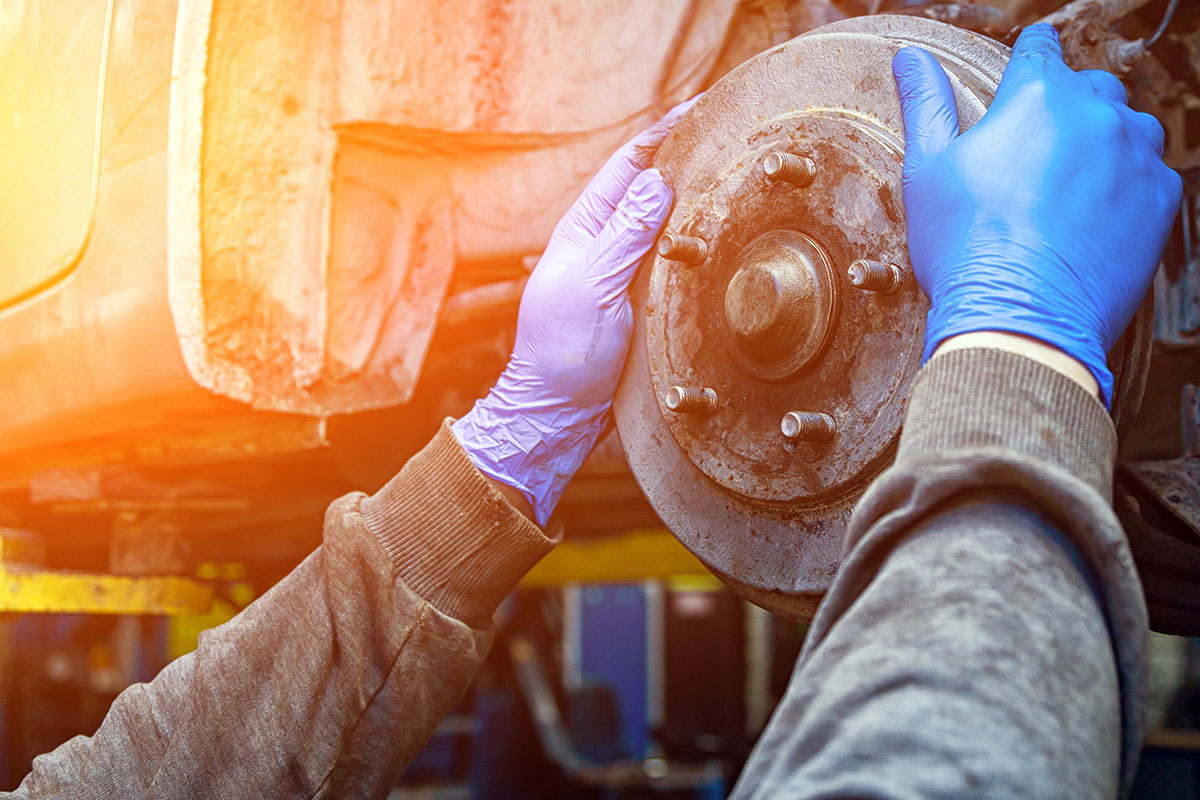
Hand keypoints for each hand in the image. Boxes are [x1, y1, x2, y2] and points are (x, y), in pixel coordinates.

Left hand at [452, 99, 696, 524]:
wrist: (558, 413)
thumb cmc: (564, 353)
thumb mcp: (593, 288)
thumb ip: (624, 236)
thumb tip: (656, 182)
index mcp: (585, 231)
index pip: (627, 168)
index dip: (662, 136)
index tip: (699, 110)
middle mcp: (606, 246)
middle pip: (651, 191)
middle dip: (686, 162)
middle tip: (731, 138)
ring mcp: (624, 275)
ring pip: (667, 228)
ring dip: (696, 204)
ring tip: (738, 181)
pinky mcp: (640, 304)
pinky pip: (674, 265)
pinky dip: (698, 248)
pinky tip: (724, 244)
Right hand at [892, 23, 1182, 406]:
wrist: (1019, 319)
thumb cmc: (965, 247)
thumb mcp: (927, 171)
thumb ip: (925, 104)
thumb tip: (911, 58)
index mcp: (1036, 97)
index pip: (1039, 49)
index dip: (1027, 59)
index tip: (1023, 75)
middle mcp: (1096, 115)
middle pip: (1090, 87)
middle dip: (1065, 108)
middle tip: (1034, 152)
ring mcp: (1136, 157)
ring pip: (1128, 128)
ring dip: (1103, 144)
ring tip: (1066, 187)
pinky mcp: (1160, 201)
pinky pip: (1151, 175)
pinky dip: (1127, 187)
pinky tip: (1090, 219)